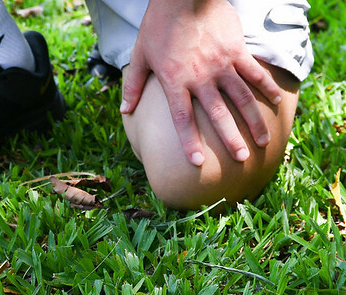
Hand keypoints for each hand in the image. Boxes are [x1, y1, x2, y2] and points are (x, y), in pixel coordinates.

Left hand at [120, 0, 283, 165]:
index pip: (182, 118)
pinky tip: (276, 102)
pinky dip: (266, 87)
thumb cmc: (158, 25)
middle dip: (230, 139)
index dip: (189, 141)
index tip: (197, 162)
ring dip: (254, 121)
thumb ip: (134, 85)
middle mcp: (200, 77)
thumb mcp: (140, 55)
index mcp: (175, 81)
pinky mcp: (236, 50)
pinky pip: (254, 72)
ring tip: (262, 141)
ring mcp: (221, 64)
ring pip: (242, 97)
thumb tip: (124, 110)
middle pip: (218, 114)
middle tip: (241, 160)